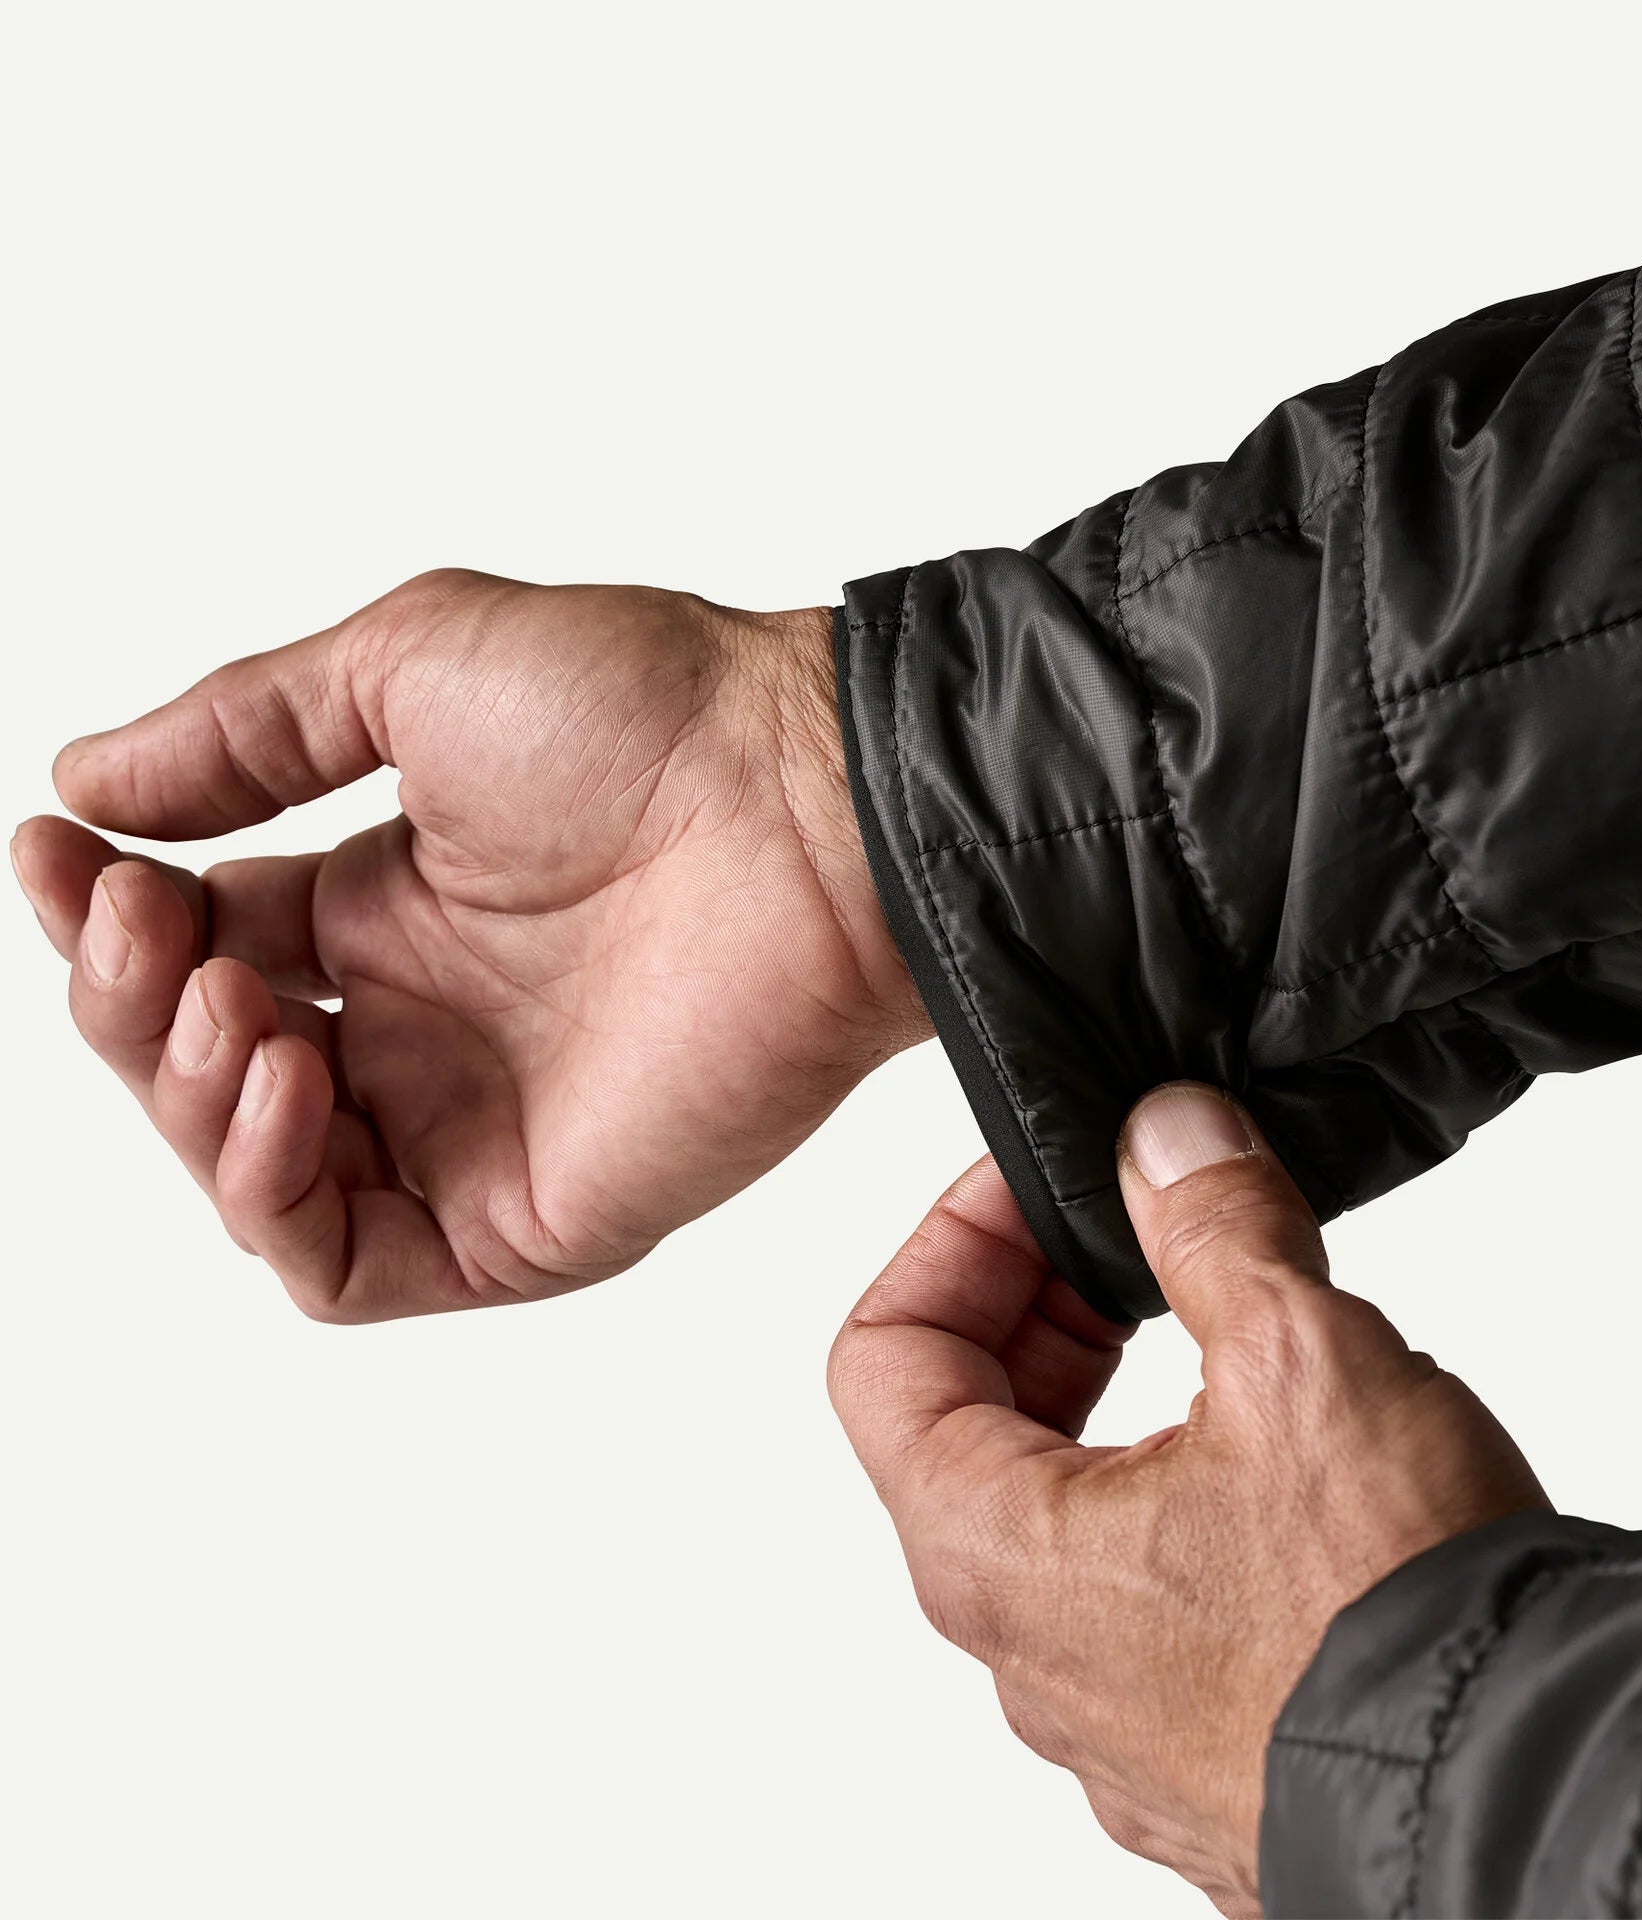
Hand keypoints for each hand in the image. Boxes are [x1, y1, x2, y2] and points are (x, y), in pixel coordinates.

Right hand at [12, 571, 927, 1320]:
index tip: (56, 847)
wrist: (812, 805)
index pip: (202, 943)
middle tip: (141, 920)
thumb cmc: (656, 715)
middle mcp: (428, 1022)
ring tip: (226, 1001)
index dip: (109, 913)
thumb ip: (243, 734)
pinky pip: (350, 1266)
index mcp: (397, 904)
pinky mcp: (530, 1215)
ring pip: (257, 1175)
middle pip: (206, 1066)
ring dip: (186, 1097)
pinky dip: (273, 1198)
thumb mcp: (409, 669)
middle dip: (130, 1003)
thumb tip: (84, 779)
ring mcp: (474, 1124)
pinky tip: (284, 1084)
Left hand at [828, 1083, 1546, 1915]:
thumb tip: (1170, 1138)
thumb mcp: (1301, 1359)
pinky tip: (1280, 1449)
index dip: (954, 1241)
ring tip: (1219, 1325)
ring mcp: (1114, 1710)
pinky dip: (1178, 1485)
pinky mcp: (1201, 1736)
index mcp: (996, 1554)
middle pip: (964, 1428)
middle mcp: (1030, 1651)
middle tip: (1133, 1236)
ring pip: (1060, 1509)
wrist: (1539, 1798)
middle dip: (1042, 1304)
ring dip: (1115, 1393)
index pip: (882, 1358)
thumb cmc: (1395, 1618)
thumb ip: (1215, 1226)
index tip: (1042, 1184)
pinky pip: (1143, 1586)